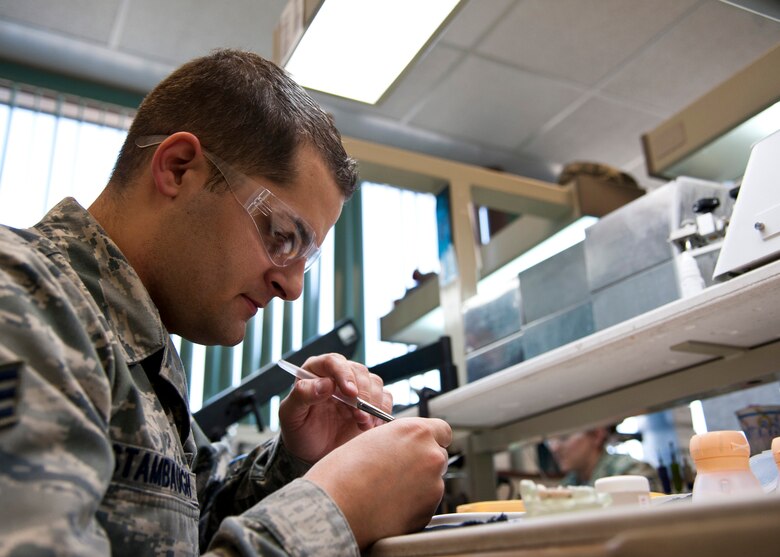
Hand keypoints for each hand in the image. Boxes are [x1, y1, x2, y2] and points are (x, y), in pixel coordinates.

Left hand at [278, 354, 392, 462]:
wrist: (311, 452)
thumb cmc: (297, 430)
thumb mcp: (290, 415)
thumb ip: (302, 396)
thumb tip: (325, 384)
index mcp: (315, 371)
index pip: (333, 361)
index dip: (344, 374)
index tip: (350, 393)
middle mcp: (337, 375)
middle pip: (358, 371)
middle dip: (362, 394)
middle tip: (359, 416)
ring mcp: (356, 388)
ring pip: (374, 382)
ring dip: (373, 403)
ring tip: (363, 423)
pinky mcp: (370, 402)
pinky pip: (385, 398)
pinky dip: (382, 411)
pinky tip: (371, 425)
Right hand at [304, 417, 451, 548]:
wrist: (335, 510)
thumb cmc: (342, 476)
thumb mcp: (369, 441)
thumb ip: (394, 441)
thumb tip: (400, 449)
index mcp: (414, 432)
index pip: (442, 430)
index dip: (430, 440)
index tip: (421, 447)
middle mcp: (430, 455)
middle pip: (438, 457)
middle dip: (422, 464)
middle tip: (396, 473)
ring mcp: (433, 485)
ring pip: (433, 483)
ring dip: (418, 486)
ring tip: (387, 493)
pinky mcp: (429, 513)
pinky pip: (426, 506)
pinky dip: (413, 506)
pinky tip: (389, 506)